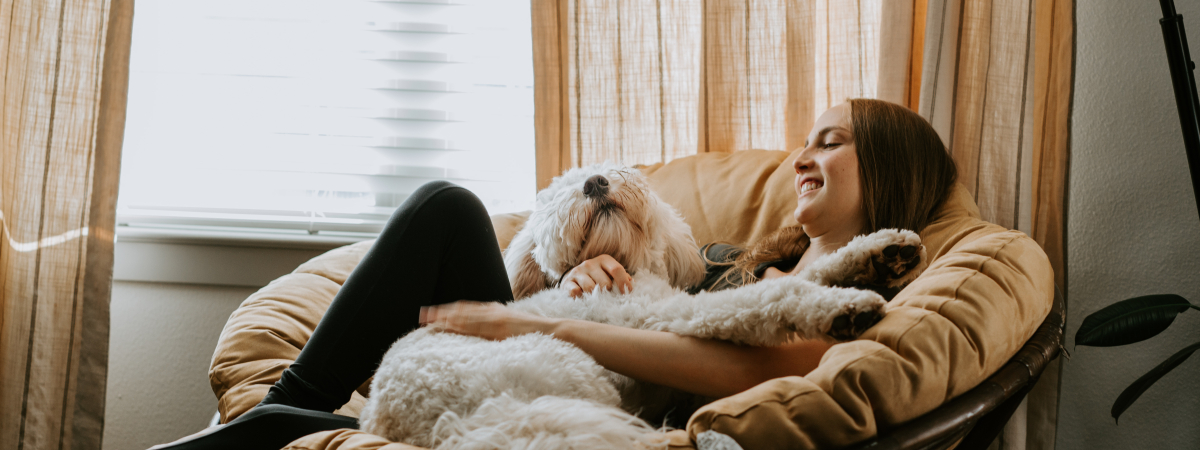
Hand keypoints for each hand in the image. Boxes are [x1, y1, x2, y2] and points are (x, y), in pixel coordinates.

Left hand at [419, 301, 552, 340]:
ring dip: (446, 318)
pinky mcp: (499, 327)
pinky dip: (461, 325)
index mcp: (494, 310)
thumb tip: (483, 331)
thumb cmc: (531, 331)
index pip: (466, 309)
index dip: (448, 310)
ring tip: (429, 321)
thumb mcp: (510, 326)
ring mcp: (495, 318)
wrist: (550, 330)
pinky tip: (449, 326)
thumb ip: (496, 326)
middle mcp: (492, 311)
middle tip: (422, 315)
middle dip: (441, 312)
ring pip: (465, 317)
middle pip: (461, 310)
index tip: (433, 312)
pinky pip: (476, 326)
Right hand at [559, 254, 632, 297]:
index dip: (623, 283)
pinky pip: (576, 292)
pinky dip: (580, 297)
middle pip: (605, 283)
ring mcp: (577, 271)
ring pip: (591, 288)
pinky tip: (583, 298)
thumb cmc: (598, 278)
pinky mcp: (567, 282)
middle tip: (608, 297)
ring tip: (596, 298)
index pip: (616, 269)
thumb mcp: (610, 275)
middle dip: (608, 292)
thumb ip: (623, 278)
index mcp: (604, 260)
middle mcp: (590, 263)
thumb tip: (632, 284)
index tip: (626, 294)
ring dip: (595, 297)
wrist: (574, 279)